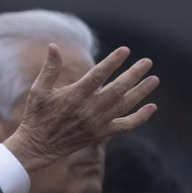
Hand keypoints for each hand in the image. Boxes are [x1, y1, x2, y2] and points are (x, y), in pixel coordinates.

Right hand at [1, 45, 158, 171]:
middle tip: (147, 62)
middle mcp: (88, 110)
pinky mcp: (101, 134)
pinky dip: (140, 118)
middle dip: (134, 74)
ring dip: (141, 92)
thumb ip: (49, 68)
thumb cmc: (37, 115)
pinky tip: (151, 107)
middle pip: (117, 89)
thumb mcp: (39, 90)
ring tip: (154, 79)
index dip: (113, 62)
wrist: (38, 146)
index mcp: (74, 96)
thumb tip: (53, 46)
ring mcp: (97, 123)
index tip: (125, 50)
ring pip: (125, 106)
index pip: (98, 75)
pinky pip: (125, 126)